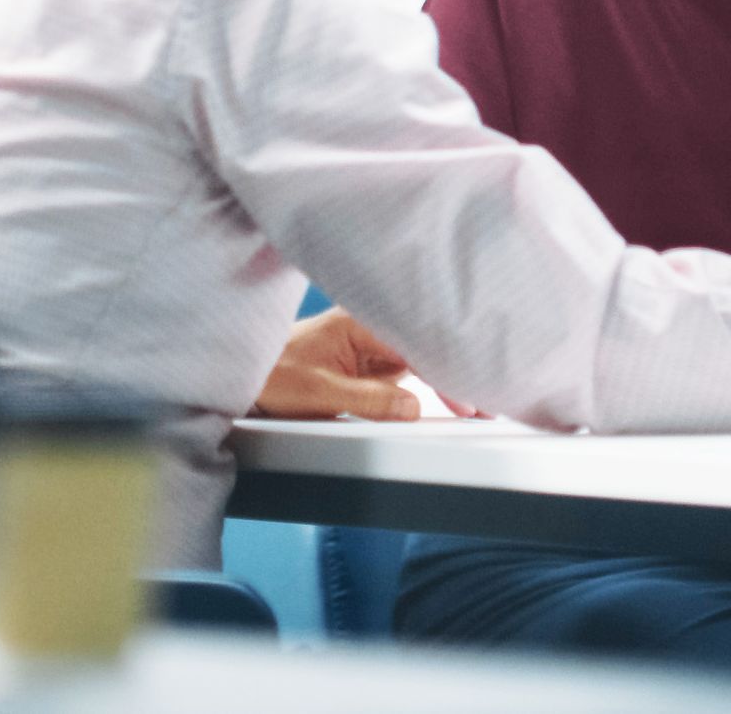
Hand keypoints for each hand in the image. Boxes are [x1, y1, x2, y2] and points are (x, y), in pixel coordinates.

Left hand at [251, 307, 481, 420]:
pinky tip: (452, 400)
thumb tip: (414, 407)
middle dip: (458, 375)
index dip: (447, 370)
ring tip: (478, 406)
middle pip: (426, 350)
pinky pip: (407, 376)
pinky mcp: (368, 368)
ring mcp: (371, 350)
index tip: (471, 396)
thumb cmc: (271, 376)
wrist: (242, 382)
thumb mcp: (319, 393)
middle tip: (488, 406)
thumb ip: (369, 400)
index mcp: (361, 323)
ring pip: (422, 363)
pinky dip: (431, 387)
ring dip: (448, 381)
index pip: (416, 344)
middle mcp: (371, 331)